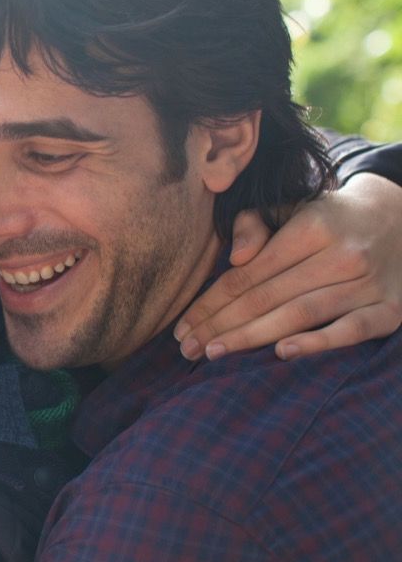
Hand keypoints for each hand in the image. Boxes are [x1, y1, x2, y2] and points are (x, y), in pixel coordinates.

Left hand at [175, 173, 401, 360]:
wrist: (401, 220)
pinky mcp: (390, 310)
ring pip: (299, 315)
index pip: (249, 273)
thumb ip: (254, 223)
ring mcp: (368, 285)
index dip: (211, 301)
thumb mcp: (291, 208)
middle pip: (267, 297)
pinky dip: (318, 343)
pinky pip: (351, 331)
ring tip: (214, 353)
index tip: (182, 323)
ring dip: (252, 338)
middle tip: (187, 347)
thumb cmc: (328, 219)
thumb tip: (235, 258)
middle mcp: (341, 255)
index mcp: (312, 227)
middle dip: (221, 325)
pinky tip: (281, 353)